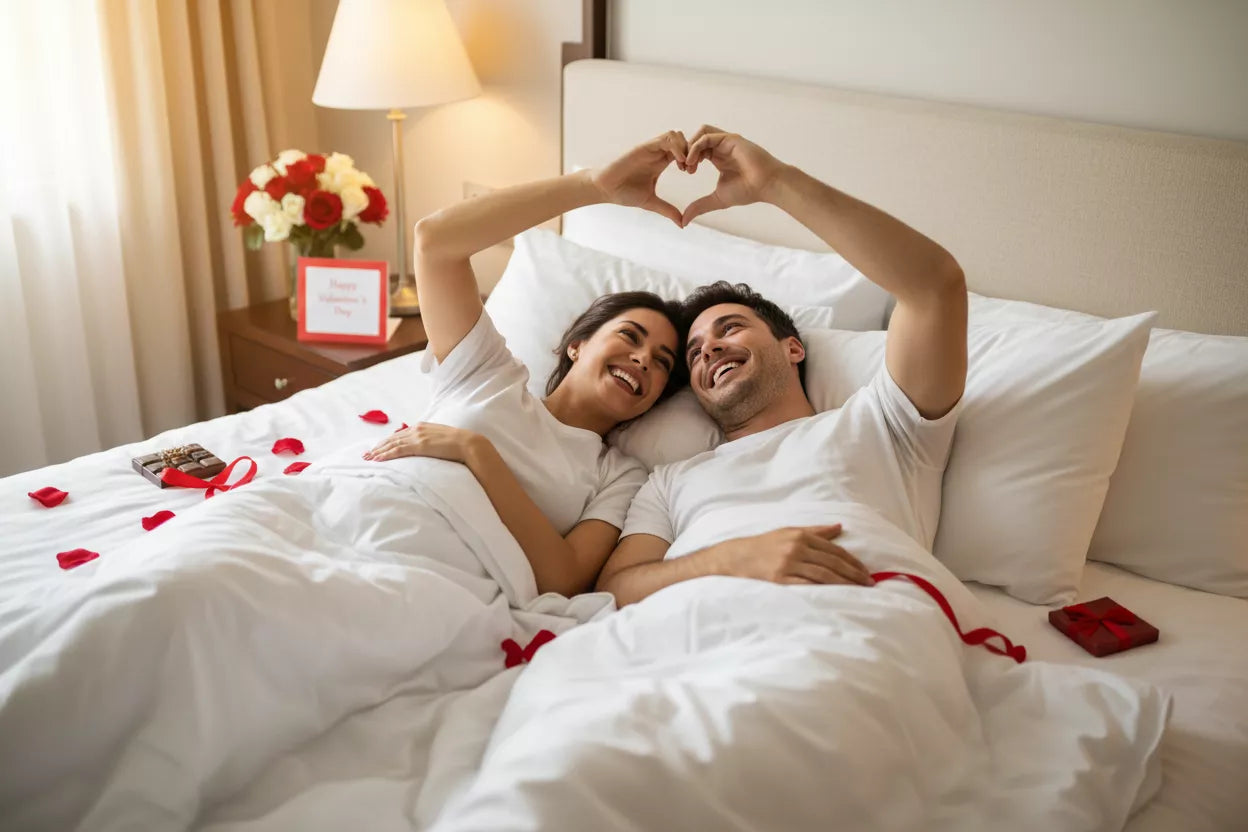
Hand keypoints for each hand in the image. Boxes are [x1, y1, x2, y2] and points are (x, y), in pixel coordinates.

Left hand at [363, 422, 482, 463]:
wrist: (468, 444)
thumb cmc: (459, 445)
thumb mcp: (441, 440)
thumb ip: (431, 442)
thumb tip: (427, 450)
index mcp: (422, 427)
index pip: (400, 435)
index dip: (388, 442)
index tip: (378, 448)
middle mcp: (417, 429)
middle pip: (393, 438)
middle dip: (378, 446)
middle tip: (367, 454)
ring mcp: (417, 436)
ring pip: (392, 444)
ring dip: (378, 451)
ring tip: (368, 458)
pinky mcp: (419, 445)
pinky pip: (398, 450)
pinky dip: (386, 455)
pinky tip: (378, 459)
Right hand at [591, 131, 688, 225]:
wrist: (606, 189)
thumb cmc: (624, 193)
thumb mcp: (651, 203)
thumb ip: (668, 210)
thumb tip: (682, 224)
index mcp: (660, 162)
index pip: (683, 151)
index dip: (691, 158)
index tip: (692, 173)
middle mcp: (657, 153)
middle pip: (682, 139)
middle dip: (691, 151)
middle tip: (691, 169)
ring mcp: (650, 148)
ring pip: (675, 135)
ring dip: (685, 148)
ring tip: (685, 165)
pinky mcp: (644, 147)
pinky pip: (665, 139)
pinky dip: (677, 148)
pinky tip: (679, 163)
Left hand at [681, 125, 786, 225]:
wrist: (766, 185)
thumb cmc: (748, 191)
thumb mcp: (718, 199)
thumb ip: (700, 206)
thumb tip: (684, 221)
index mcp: (718, 157)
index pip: (697, 149)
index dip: (687, 158)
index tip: (684, 172)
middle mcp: (722, 146)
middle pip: (697, 138)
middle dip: (686, 151)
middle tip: (683, 168)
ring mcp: (726, 141)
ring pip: (701, 133)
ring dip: (690, 146)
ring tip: (688, 163)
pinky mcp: (730, 139)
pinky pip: (707, 137)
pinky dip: (696, 147)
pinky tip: (694, 162)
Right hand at [713, 524, 873, 586]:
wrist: (738, 556)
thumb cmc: (766, 544)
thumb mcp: (790, 532)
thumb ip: (816, 531)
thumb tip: (839, 527)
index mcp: (801, 536)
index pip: (834, 550)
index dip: (852, 561)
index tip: (865, 571)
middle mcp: (796, 548)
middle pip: (832, 562)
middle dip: (853, 573)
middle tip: (869, 583)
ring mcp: (788, 564)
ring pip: (823, 574)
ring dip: (844, 583)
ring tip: (858, 590)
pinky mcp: (780, 579)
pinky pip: (807, 585)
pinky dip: (824, 589)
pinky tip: (836, 594)